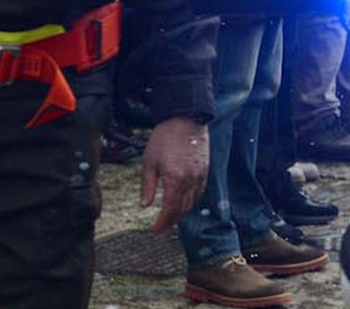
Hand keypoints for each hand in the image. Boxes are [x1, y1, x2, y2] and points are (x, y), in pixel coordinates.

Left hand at [138, 117, 209, 232]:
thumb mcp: (149, 162)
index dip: (163, 223)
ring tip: (171, 217)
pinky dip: (191, 201)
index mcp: (174, 179)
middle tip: (161, 227)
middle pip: (182, 209)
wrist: (185, 120)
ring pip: (192, 202)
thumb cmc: (164, 138)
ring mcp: (200, 176)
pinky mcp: (205, 170)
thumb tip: (144, 205)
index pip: (170, 209)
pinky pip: (199, 192)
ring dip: (181, 213)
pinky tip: (184, 203)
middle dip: (171, 221)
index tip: (155, 230)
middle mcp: (189, 181)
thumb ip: (147, 186)